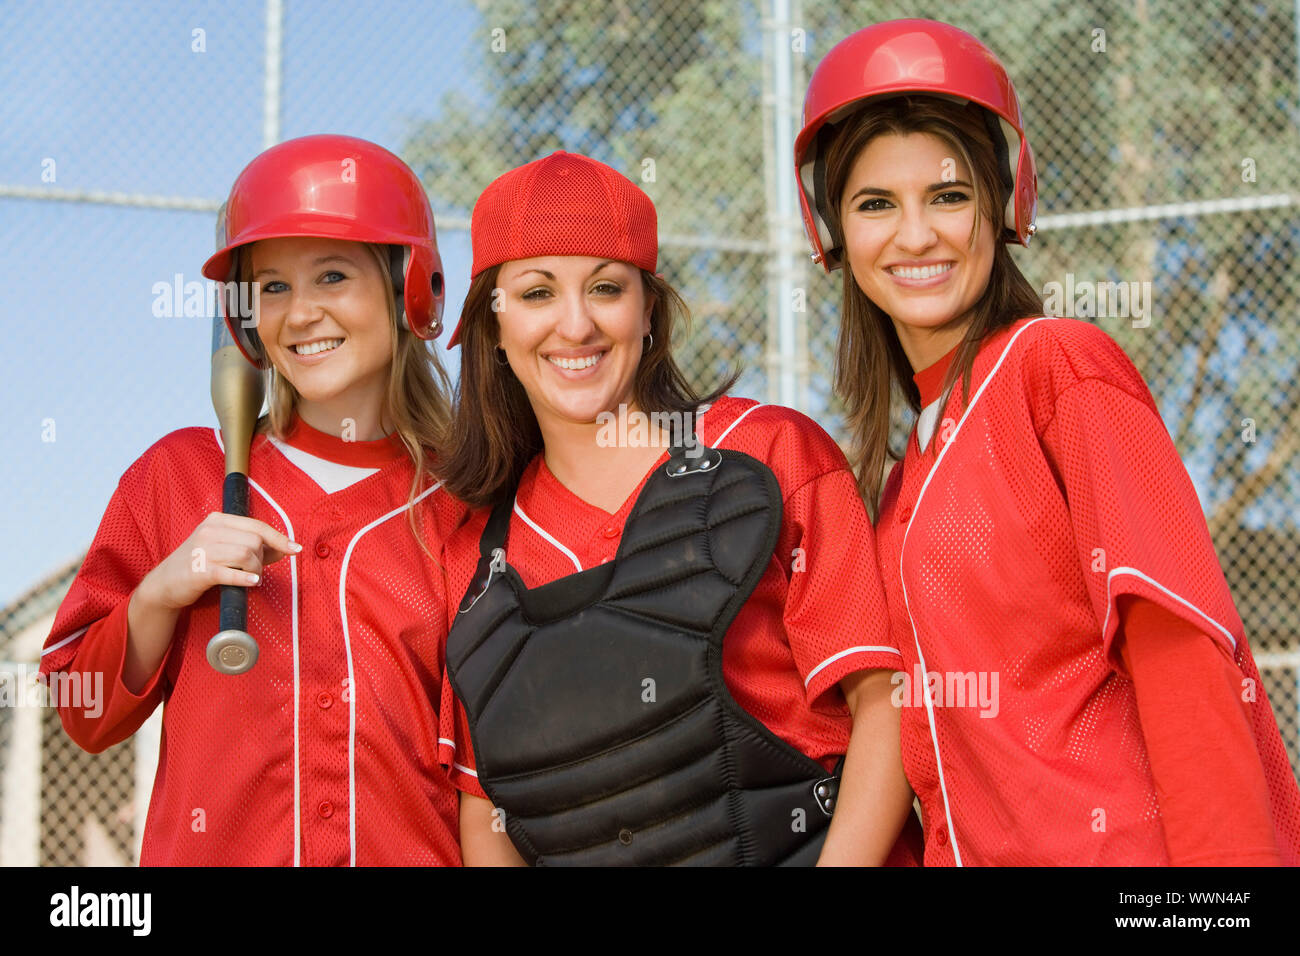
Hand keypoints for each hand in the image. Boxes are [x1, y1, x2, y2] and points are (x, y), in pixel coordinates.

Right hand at [136, 512, 300, 612]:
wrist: (164, 584)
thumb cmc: (200, 564)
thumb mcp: (223, 548)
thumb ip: (252, 546)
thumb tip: (285, 549)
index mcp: (217, 520)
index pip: (257, 526)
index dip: (279, 538)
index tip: (295, 549)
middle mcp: (209, 531)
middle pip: (254, 541)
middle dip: (262, 558)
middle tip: (255, 571)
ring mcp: (203, 550)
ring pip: (246, 555)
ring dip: (255, 570)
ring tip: (250, 578)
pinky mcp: (199, 571)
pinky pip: (231, 573)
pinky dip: (246, 579)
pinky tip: (251, 583)